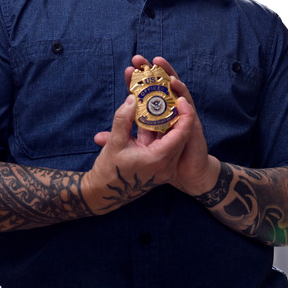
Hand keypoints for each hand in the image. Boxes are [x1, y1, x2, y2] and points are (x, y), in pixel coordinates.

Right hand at [85, 57, 192, 213]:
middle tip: (170, 94)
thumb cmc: (108, 172)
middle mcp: (166, 164)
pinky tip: (152, 114)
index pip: (181, 133)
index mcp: (159, 159)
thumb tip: (132, 98)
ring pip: (172, 137)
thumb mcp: (114, 143)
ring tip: (162, 100)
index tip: (180, 97)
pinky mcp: (158, 165)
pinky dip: (159, 129)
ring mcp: (163, 166)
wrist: (103, 194)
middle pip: (179, 133)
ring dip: (167, 119)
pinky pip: (164, 143)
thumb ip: (123, 119)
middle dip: (175, 112)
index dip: (184, 113)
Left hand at [116, 55, 220, 197]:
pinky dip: (184, 97)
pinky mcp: (194, 126)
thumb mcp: (134, 151)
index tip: (128, 69)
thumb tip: (97, 137)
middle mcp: (170, 113)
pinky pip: (190, 109)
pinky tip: (176, 88)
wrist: (188, 177)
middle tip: (141, 58)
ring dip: (170, 78)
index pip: (146, 94)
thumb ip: (120, 141)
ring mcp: (184, 117)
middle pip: (162, 88)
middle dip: (153, 71)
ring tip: (160, 66)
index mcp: (156, 116)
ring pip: (177, 92)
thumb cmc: (164, 163)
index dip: (137, 82)